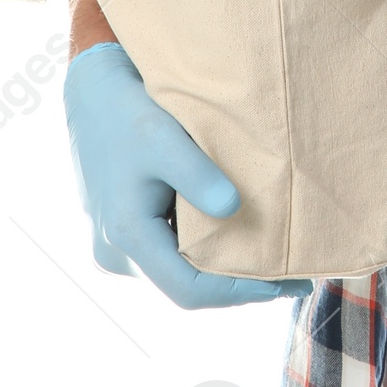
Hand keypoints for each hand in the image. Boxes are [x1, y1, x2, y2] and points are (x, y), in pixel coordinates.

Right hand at [62, 42, 308, 308]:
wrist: (92, 92)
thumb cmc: (127, 111)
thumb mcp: (162, 137)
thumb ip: (196, 174)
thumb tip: (233, 208)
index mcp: (125, 237)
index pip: (188, 290)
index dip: (239, 293)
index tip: (285, 282)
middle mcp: (117, 253)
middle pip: (186, 286)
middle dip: (239, 283)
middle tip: (293, 272)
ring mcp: (120, 246)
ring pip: (180, 270)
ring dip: (224, 268)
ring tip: (276, 255)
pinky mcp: (129, 232)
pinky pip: (172, 252)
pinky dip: (207, 248)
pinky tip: (243, 234)